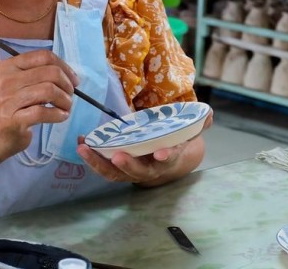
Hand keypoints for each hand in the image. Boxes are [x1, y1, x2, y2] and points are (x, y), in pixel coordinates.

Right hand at [0, 50, 79, 161]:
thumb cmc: (10, 108)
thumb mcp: (18, 84)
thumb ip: (38, 75)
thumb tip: (69, 75)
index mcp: (8, 66)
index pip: (43, 56)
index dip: (64, 66)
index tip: (73, 80)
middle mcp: (6, 80)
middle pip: (50, 72)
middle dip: (67, 85)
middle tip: (69, 96)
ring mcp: (8, 100)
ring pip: (49, 91)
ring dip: (65, 100)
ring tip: (66, 108)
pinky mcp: (12, 119)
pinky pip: (43, 112)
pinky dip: (59, 114)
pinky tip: (61, 116)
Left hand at [75, 113, 212, 186]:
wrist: (165, 160)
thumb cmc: (174, 142)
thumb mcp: (188, 132)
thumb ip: (199, 123)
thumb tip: (208, 114)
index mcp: (167, 158)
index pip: (168, 159)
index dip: (165, 156)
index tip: (160, 154)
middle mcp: (148, 168)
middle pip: (138, 172)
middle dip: (128, 166)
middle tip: (116, 157)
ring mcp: (130, 170)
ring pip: (115, 173)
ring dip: (98, 163)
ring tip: (84, 149)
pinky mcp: (116, 168)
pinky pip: (103, 167)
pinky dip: (91, 158)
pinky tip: (80, 144)